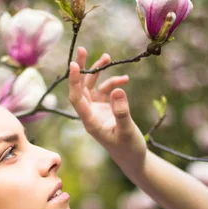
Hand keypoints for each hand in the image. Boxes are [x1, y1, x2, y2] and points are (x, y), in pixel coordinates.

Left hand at [68, 47, 147, 175]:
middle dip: (81, 68)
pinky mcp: (105, 109)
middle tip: (81, 49)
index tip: (75, 64)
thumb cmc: (129, 149)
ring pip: (92, 86)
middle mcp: (90, 114)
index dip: (74, 81)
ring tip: (106, 56)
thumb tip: (117, 89)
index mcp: (90, 121)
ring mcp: (97, 110)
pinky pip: (105, 91)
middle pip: (80, 88)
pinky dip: (114, 83)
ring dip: (98, 72)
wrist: (133, 159)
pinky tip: (125, 80)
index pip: (77, 98)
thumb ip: (122, 111)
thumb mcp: (127, 130)